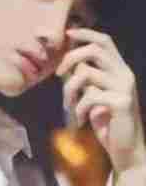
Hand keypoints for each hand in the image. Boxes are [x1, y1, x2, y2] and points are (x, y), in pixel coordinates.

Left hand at [55, 27, 145, 173]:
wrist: (127, 152)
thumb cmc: (108, 123)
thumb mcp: (93, 96)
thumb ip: (83, 78)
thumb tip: (64, 62)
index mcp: (119, 70)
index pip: (105, 40)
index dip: (85, 33)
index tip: (67, 34)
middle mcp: (125, 74)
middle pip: (94, 50)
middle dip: (70, 58)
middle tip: (58, 74)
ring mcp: (125, 88)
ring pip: (86, 73)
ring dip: (69, 90)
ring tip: (68, 106)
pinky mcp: (122, 103)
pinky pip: (90, 96)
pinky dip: (78, 109)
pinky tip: (79, 121)